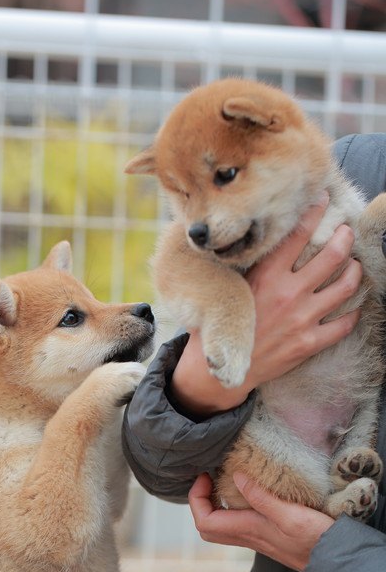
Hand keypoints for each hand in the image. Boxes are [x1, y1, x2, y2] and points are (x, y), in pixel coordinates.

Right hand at [171, 195, 360, 415]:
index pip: (298, 234)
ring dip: (354, 272)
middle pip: (331, 256)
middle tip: (346, 232)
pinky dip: (352, 313)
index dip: (315, 212)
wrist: (219, 371)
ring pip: (344, 287)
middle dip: (344, 238)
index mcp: (266, 276)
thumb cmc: (221, 324)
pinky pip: (343, 325)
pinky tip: (353, 307)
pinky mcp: (308, 343)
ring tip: (354, 265)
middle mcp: (288, 294)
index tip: (324, 200)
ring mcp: (301, 319)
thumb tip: (259, 240)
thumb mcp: (231, 288)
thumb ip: (251, 267)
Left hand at [188, 472, 333, 571]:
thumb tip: (236, 476)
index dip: (196, 498)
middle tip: (209, 478)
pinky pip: (238, 523)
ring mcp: (256, 537)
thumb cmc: (315, 539)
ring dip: (214, 504)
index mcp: (248, 530)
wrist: (335, 561)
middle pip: (207, 526)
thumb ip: (261, 497)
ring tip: (222, 481)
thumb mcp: (290, 514)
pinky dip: (231, 507)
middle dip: (200, 502)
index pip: (204, 521)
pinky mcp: (267, 535)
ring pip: (221, 526)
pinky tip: (246, 492)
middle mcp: (247, 536)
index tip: (206, 476)